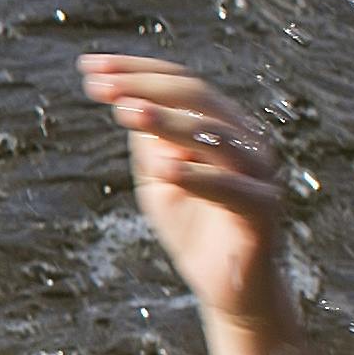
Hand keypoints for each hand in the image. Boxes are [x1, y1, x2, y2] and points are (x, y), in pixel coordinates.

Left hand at [84, 53, 292, 317]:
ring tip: (127, 112)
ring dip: (169, 122)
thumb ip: (149, 143)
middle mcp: (247, 141)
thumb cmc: (193, 227)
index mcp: (223, 126)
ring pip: (217, 137)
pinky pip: (232, 188)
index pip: (182, 84)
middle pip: (198, 99)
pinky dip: (198, 176)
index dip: (136, 71)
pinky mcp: (264, 210)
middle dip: (145, 88)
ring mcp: (260, 173)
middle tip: (99, 86)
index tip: (89, 66)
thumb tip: (129, 100)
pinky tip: (164, 168)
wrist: (228, 288)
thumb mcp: (157, 178)